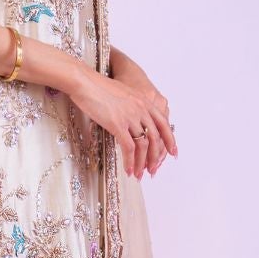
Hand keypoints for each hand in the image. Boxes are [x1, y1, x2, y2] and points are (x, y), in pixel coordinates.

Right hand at [69, 55, 176, 178]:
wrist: (85, 82)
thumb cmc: (98, 87)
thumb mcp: (122, 95)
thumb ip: (132, 107)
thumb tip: (132, 123)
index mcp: (144, 101)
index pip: (164, 124)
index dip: (170, 140)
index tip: (172, 153)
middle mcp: (141, 109)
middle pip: (156, 138)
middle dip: (156, 158)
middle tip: (153, 171)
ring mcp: (131, 116)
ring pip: (143, 146)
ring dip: (142, 163)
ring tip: (139, 175)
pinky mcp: (118, 124)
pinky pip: (129, 148)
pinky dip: (130, 161)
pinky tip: (129, 170)